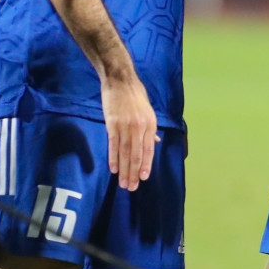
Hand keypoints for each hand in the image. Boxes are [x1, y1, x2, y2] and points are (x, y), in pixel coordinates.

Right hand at [101, 75, 158, 190]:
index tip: (143, 178)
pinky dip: (113, 158)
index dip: (146, 165)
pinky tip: (114, 169)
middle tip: (132, 187)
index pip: (149, 149)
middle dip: (134, 172)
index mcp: (150, 124)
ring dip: (124, 170)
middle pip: (137, 154)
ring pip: (125, 152)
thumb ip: (151, 128)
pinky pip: (113, 144)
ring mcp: (126, 126)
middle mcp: (140, 127)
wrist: (120, 81)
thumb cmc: (135, 95)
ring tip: (123, 183)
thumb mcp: (148, 110)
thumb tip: (155, 142)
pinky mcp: (112, 124)